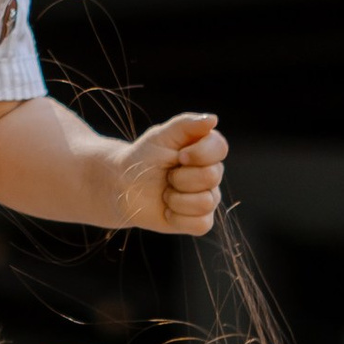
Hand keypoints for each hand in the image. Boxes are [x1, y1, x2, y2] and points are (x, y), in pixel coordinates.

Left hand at [114, 110, 226, 234]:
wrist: (123, 186)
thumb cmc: (143, 158)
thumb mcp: (161, 135)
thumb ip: (186, 124)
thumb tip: (212, 119)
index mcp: (206, 150)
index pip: (220, 149)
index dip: (199, 154)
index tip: (178, 155)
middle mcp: (212, 174)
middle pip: (211, 177)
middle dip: (180, 177)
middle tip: (167, 176)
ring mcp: (207, 199)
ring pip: (206, 202)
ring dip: (176, 199)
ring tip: (165, 193)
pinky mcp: (199, 222)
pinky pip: (201, 224)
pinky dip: (178, 218)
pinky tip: (167, 210)